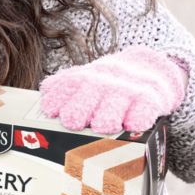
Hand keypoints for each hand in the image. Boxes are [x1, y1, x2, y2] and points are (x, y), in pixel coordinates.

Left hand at [40, 45, 185, 133]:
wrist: (146, 68)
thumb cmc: (105, 83)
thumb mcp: (82, 78)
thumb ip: (61, 86)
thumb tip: (46, 96)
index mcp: (82, 79)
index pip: (66, 86)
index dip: (57, 99)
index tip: (51, 112)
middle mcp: (102, 84)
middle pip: (87, 96)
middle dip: (78, 110)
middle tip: (73, 123)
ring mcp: (125, 91)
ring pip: (114, 105)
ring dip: (107, 117)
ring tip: (103, 127)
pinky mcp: (149, 100)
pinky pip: (143, 110)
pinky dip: (138, 118)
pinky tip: (132, 125)